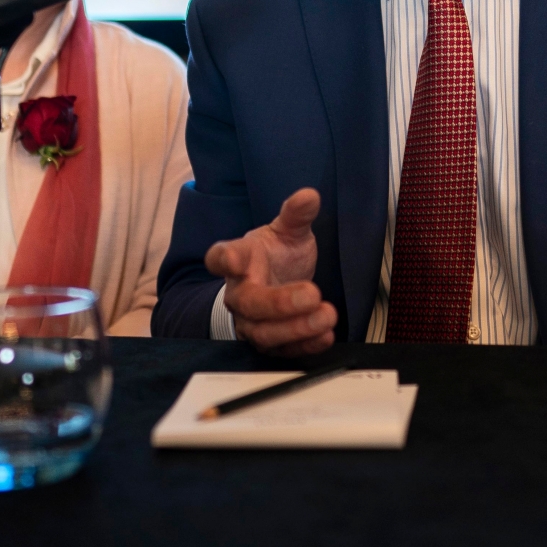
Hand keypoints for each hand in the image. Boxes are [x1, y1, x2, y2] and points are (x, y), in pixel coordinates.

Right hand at [205, 188, 336, 355]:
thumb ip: (296, 215)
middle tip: (313, 293)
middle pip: (249, 303)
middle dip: (280, 302)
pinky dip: (305, 345)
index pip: (219, 257)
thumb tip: (310, 195)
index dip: (224, 260)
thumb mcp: (287, 231)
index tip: (233, 260)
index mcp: (238, 258)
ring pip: (264, 333)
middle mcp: (239, 293)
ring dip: (297, 328)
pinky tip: (326, 335)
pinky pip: (283, 351)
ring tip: (327, 315)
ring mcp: (251, 322)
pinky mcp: (270, 343)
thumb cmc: (276, 255)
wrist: (276, 282)